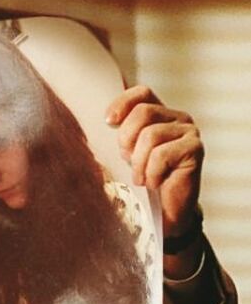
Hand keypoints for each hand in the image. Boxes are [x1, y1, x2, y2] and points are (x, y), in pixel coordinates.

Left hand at [106, 85, 202, 236]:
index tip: (108, 122)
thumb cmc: (145, 179)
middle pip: (143, 112)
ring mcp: (189, 132)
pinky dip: (152, 173)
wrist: (166, 210)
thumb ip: (122, 133)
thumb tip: (107, 120)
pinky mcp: (195, 149)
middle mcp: (178, 118)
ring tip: (142, 177)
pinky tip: (154, 183)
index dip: (123, 103)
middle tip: (129, 161)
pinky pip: (161, 155)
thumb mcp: (128, 152)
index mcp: (160, 114)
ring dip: (139, 162)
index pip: (142, 93)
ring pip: (150, 136)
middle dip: (127, 139)